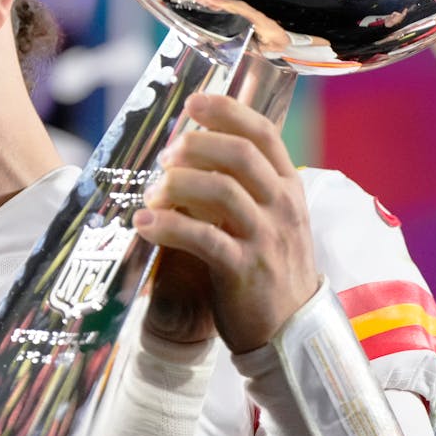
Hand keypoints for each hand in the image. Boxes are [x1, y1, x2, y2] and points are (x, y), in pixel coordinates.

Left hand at [134, 93, 318, 353]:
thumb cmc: (270, 268)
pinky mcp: (245, 270)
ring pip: (222, 192)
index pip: (263, 133)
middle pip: (241, 155)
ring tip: (151, 192)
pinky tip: (143, 224)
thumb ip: (244, 186)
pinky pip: (203, 239)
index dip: (226, 111)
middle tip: (165, 155)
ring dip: (178, 184)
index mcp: (289, 187)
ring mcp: (266, 238)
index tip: (193, 103)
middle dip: (196, 145)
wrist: (292, 332)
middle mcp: (282, 207)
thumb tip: (193, 152)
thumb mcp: (270, 219)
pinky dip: (168, 227)